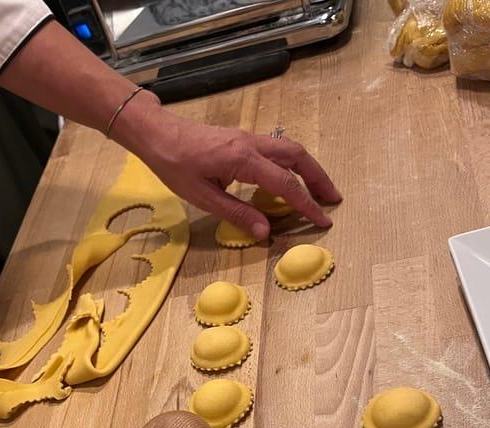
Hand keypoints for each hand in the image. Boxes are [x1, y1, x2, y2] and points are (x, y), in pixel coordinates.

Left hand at [113, 95, 341, 238]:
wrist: (157, 133)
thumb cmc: (174, 165)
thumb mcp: (203, 197)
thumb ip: (237, 213)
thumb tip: (265, 232)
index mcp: (243, 159)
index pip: (285, 184)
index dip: (306, 204)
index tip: (323, 220)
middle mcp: (252, 143)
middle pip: (298, 156)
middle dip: (319, 178)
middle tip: (332, 200)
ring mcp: (248, 137)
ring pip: (289, 148)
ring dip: (308, 168)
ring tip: (317, 190)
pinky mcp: (241, 138)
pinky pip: (275, 148)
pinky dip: (291, 163)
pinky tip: (288, 179)